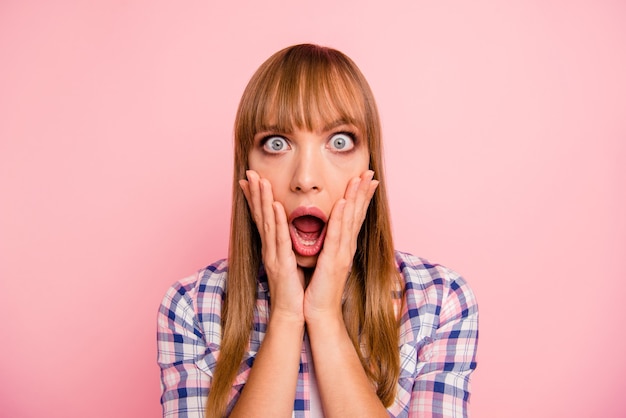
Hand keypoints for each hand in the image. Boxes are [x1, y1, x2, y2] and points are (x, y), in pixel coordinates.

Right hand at [240, 170, 304, 321]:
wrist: (292, 314)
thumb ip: (287, 246)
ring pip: (268, 223)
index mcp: (273, 248)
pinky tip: (276, 207)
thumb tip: (289, 232)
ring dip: (264, 201)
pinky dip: (278, 222)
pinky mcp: (282, 264)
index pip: (262, 218)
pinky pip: (280, 239)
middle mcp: (270, 249)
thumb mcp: (290, 262)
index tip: (250, 180)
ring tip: (260, 181)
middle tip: (250, 173)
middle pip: (260, 216)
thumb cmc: (293, 290)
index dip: (255, 199)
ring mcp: (274, 256)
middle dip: (255, 193)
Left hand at [303, 170, 378, 323]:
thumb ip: (328, 245)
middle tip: (369, 172)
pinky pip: (335, 236)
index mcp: (344, 247)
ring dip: (354, 198)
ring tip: (359, 179)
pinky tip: (342, 203)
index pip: (355, 217)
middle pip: (357, 215)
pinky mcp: (333, 262)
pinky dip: (339, 218)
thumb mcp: (325, 261)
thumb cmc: (319, 288)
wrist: (319, 312)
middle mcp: (347, 248)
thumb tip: (328, 231)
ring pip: (349, 221)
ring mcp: (342, 254)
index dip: (362, 197)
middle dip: (362, 192)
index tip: (367, 179)